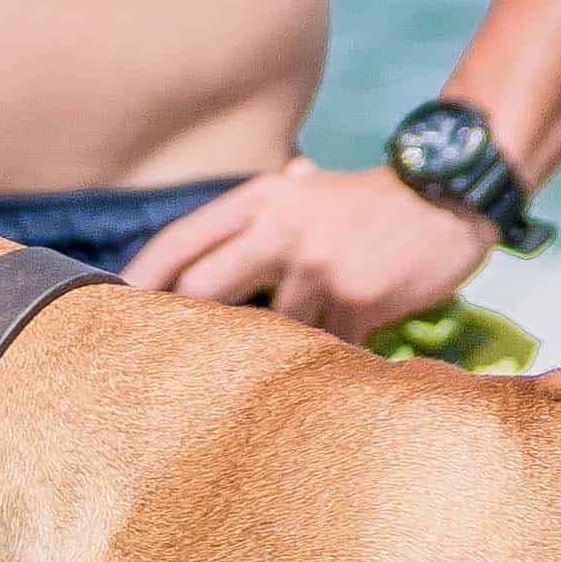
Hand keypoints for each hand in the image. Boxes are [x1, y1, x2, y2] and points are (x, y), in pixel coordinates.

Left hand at [124, 158, 498, 342]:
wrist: (447, 201)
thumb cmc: (367, 205)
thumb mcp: (306, 191)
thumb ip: (258, 217)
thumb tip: (198, 256)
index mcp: (262, 200)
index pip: (180, 240)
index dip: (141, 278)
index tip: (113, 309)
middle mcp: (280, 229)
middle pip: (202, 292)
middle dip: (186, 332)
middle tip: (173, 362)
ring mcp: (317, 265)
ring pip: (266, 331)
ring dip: (270, 353)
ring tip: (267, 370)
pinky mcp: (354, 300)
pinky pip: (323, 348)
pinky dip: (325, 361)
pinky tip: (331, 364)